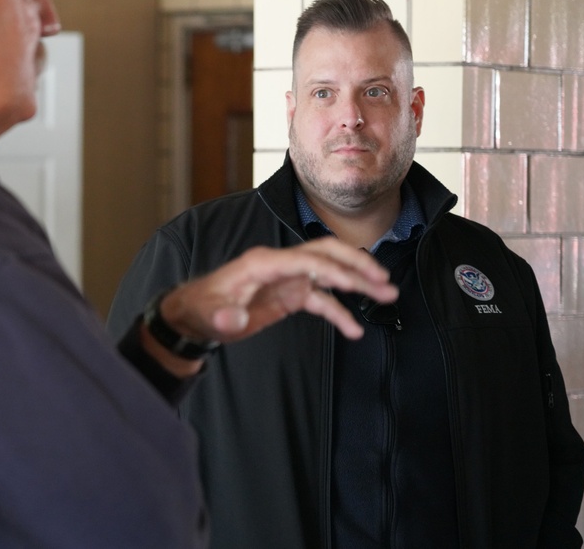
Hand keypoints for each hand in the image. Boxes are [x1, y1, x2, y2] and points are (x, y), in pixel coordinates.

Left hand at [160, 238, 396, 344]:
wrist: (196, 314)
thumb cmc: (203, 309)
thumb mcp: (210, 316)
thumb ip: (224, 317)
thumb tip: (235, 319)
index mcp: (262, 263)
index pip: (304, 258)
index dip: (331, 269)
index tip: (355, 283)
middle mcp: (279, 265)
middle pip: (325, 253)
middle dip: (356, 263)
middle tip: (384, 279)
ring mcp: (287, 278)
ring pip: (330, 272)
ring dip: (358, 282)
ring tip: (387, 294)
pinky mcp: (289, 294)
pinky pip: (321, 299)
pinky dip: (339, 312)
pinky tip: (354, 330)